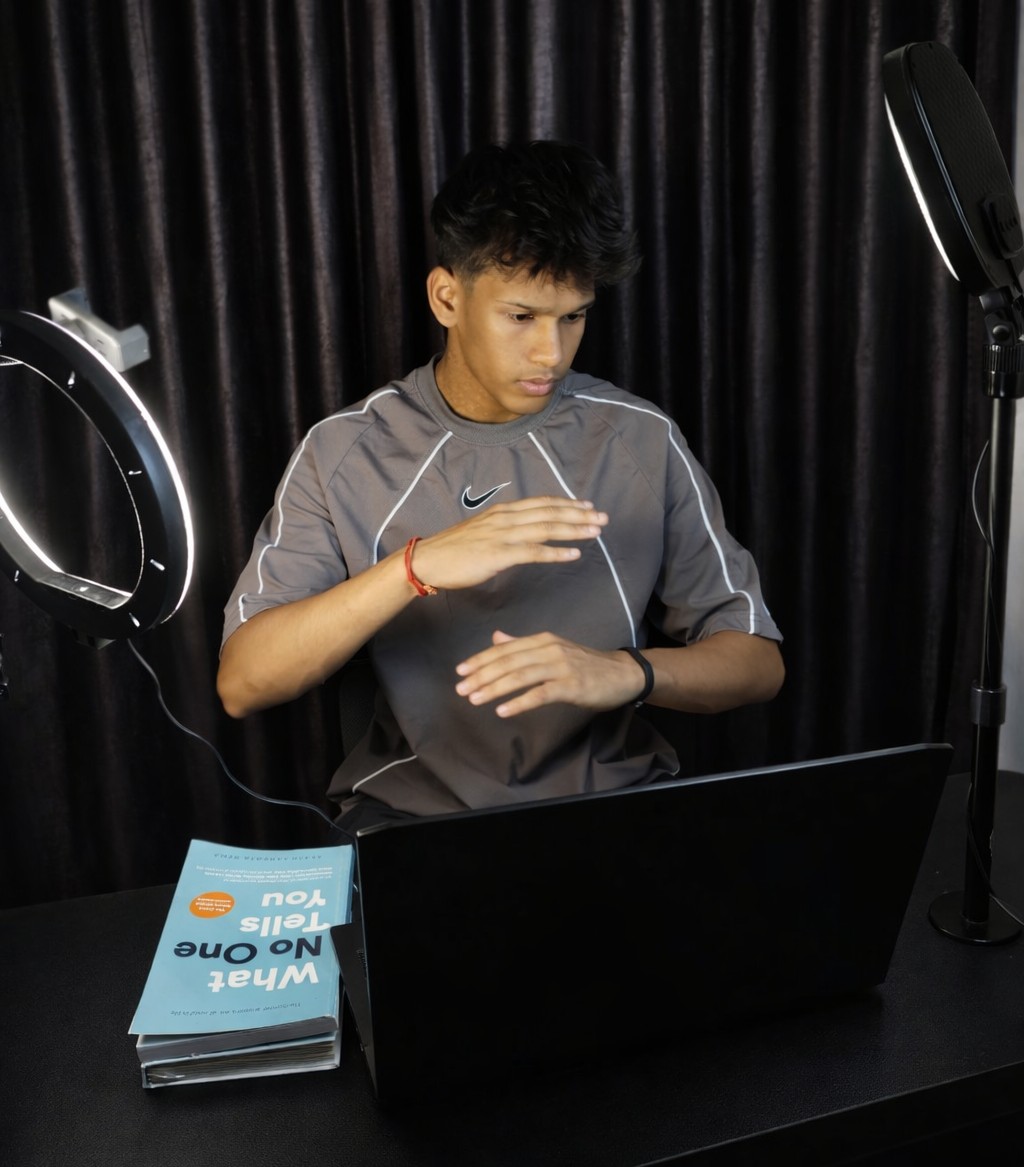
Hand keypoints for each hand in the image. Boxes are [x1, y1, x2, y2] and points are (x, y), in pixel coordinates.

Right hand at [409, 497, 607, 591]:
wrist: (428, 560)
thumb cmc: (454, 550)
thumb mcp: (483, 531)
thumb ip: (505, 529)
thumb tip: (523, 533)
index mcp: (503, 512)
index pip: (541, 503)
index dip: (566, 503)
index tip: (586, 506)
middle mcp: (506, 518)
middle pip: (549, 512)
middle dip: (579, 514)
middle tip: (603, 517)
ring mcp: (503, 535)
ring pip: (546, 528)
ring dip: (574, 529)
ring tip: (596, 531)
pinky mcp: (498, 554)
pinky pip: (534, 552)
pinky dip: (556, 552)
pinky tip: (573, 554)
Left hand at [454, 630, 645, 717]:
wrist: (622, 673)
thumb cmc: (586, 665)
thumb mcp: (553, 649)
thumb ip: (523, 645)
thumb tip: (496, 637)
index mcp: (542, 640)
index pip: (505, 649)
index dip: (481, 659)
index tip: (460, 670)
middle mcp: (549, 649)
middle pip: (508, 662)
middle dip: (481, 675)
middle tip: (460, 689)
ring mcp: (561, 667)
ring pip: (520, 676)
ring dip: (494, 688)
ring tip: (474, 699)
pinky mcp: (571, 685)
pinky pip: (540, 694)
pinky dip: (519, 702)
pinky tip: (503, 711)